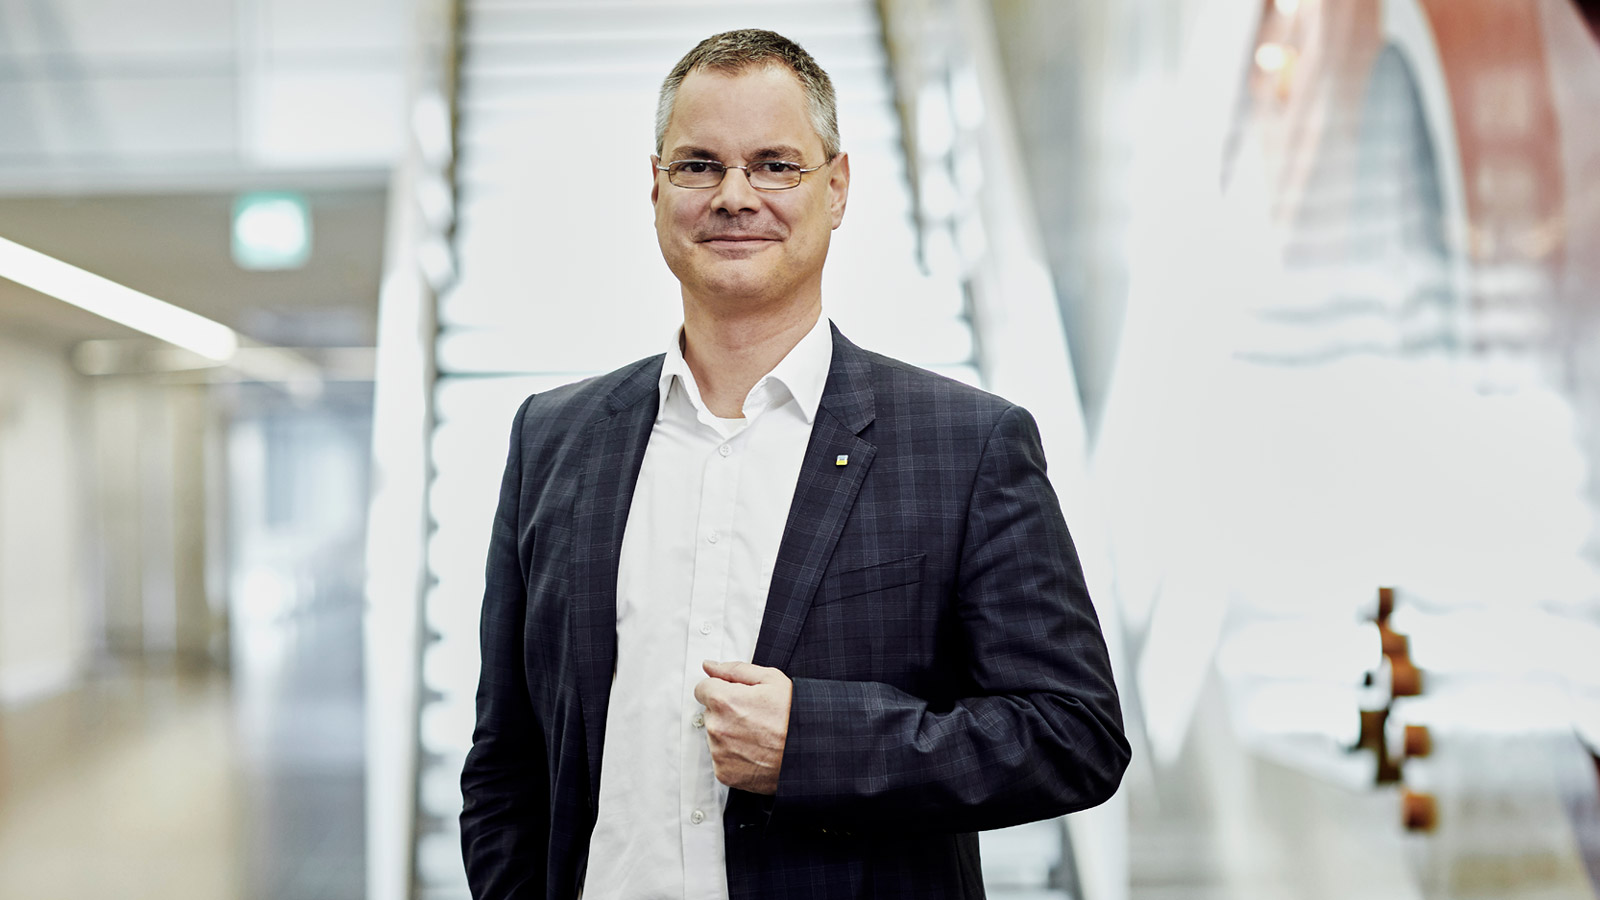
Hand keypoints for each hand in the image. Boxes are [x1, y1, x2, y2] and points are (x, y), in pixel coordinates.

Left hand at [692, 660, 791, 794]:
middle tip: (753, 716)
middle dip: (725, 712)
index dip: (722, 689)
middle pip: (709, 713)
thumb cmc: (794, 715)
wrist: (808, 751)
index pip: (702, 688)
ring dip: (728, 733)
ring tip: (756, 735)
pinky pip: (720, 758)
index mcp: (724, 701)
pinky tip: (753, 751)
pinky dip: (733, 755)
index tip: (738, 697)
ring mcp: (719, 752)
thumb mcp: (771, 679)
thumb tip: (709, 666)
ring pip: (715, 735)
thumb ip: (734, 670)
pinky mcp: (723, 773)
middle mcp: (716, 727)